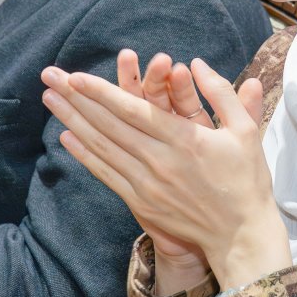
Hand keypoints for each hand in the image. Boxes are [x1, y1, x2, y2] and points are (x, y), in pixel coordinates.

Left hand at [41, 56, 289, 289]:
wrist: (240, 235)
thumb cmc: (246, 179)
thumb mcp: (245, 131)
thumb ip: (221, 93)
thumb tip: (196, 62)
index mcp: (185, 140)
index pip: (134, 111)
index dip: (102, 93)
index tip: (76, 77)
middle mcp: (160, 161)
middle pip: (109, 125)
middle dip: (76, 98)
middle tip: (49, 77)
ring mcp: (148, 184)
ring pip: (102, 147)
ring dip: (73, 121)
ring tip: (50, 100)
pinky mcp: (142, 202)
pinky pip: (106, 174)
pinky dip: (85, 155)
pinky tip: (67, 137)